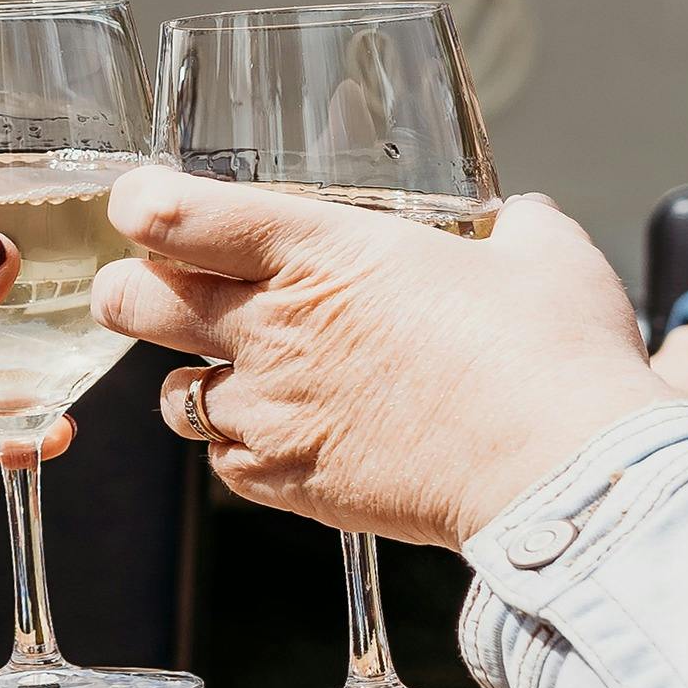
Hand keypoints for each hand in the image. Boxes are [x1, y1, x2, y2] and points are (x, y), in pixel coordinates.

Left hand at [90, 169, 673, 549]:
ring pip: (170, 395)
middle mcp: (270, 328)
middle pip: (130, 304)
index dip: (140, 206)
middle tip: (153, 289)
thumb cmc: (553, 357)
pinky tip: (286, 436)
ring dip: (194, 380)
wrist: (560, 476)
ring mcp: (270, 411)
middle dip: (128, 292)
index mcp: (316, 251)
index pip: (173, 216)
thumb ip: (513, 228)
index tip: (143, 206)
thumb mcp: (540, 256)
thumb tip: (519, 222)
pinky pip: (223, 461)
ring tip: (242, 374)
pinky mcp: (286, 481)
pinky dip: (240, 448)